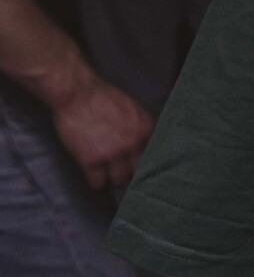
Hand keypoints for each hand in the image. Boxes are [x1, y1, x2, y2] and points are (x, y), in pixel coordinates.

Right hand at [52, 73, 152, 188]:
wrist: (77, 93)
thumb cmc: (101, 97)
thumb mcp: (131, 109)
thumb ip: (138, 127)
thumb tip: (142, 143)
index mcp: (145, 128)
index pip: (152, 154)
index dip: (145, 163)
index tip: (141, 170)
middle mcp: (133, 143)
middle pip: (138, 170)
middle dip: (132, 176)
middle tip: (127, 180)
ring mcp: (112, 153)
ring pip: (119, 179)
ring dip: (114, 181)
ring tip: (111, 183)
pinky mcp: (91, 159)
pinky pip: (97, 181)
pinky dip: (96, 183)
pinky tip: (96, 182)